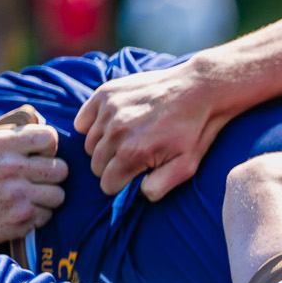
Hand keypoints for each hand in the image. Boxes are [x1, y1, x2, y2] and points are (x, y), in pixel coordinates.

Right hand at [0, 125, 67, 245]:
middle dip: (52, 174)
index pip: (48, 138)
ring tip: (29, 194)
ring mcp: (16, 195)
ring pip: (58, 195)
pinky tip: (19, 209)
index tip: (38, 154)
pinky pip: (47, 215)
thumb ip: (12, 135)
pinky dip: (37, 215)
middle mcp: (9, 168)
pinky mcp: (20, 219)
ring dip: (47, 197)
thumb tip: (45, 129)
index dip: (47, 147)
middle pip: (61, 169)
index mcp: (0, 145)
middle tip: (37, 177)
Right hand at [77, 60, 228, 199]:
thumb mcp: (186, 167)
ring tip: (128, 140)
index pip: (107, 184)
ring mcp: (108, 110)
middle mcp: (115, 132)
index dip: (120, 184)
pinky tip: (113, 125)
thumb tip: (138, 193)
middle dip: (112, 167)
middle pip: (96, 165)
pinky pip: (82, 121)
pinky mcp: (105, 93)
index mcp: (133, 153)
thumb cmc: (194, 131)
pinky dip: (93, 126)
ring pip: (90, 144)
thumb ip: (159, 187)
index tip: (133, 176)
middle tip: (133, 158)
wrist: (198, 90)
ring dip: (105, 147)